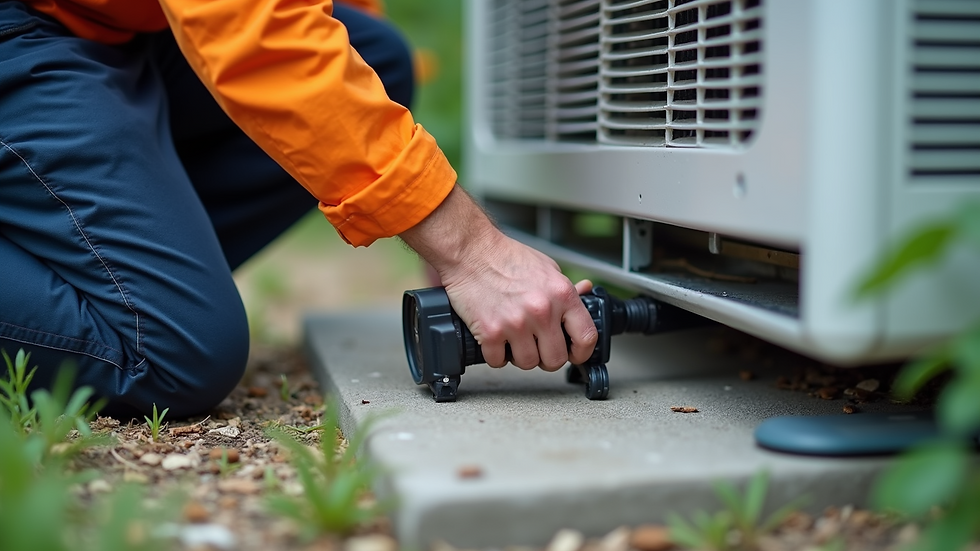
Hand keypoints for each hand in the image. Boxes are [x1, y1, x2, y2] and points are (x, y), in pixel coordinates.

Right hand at [399, 185, 597, 370]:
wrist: (470, 251)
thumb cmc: (505, 257)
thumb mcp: (546, 267)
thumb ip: (565, 287)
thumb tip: (584, 293)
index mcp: (561, 294)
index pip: (586, 337)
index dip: (581, 352)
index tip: (573, 353)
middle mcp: (542, 310)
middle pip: (555, 359)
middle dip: (545, 357)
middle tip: (536, 346)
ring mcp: (516, 323)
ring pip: (527, 363)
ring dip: (519, 356)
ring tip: (512, 338)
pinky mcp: (491, 332)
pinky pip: (498, 361)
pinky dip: (495, 354)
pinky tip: (494, 338)